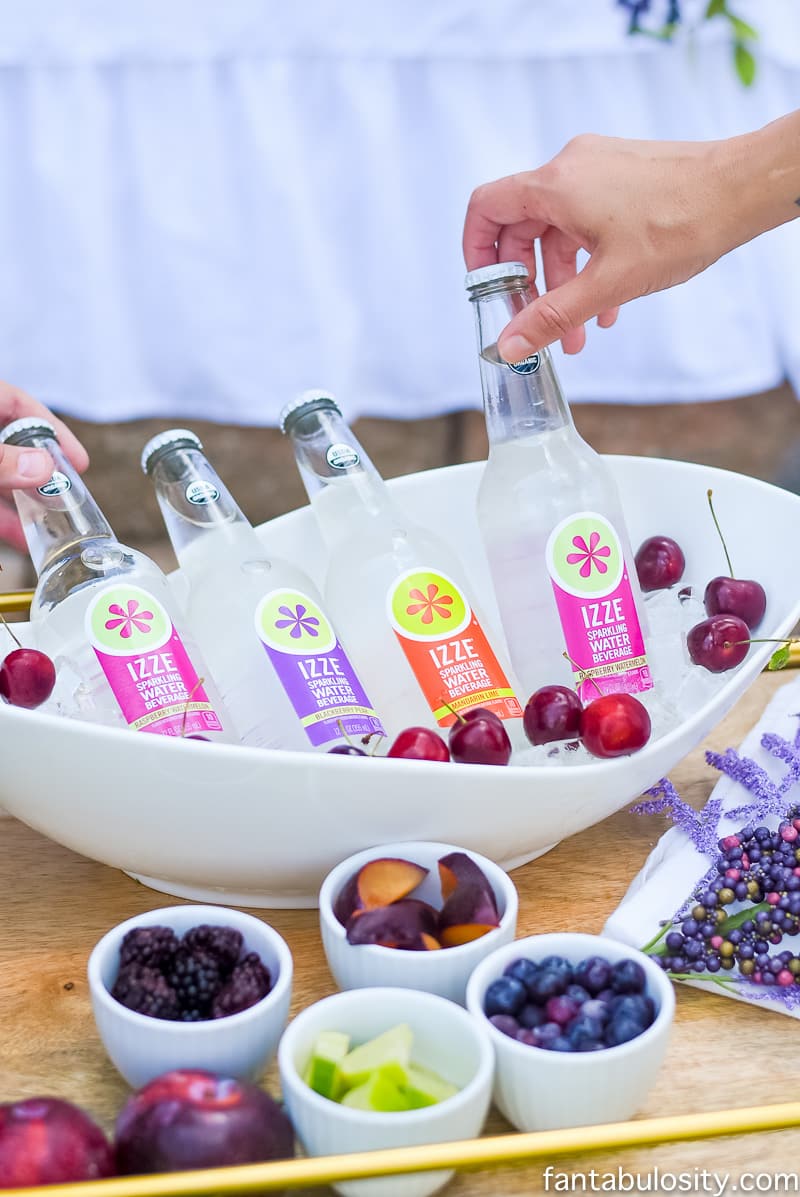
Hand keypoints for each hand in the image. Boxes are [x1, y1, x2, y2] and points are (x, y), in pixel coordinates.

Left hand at [0, 381, 88, 552]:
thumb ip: (1, 460)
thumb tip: (45, 469)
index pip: (15, 403)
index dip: (50, 427)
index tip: (78, 458)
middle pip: (12, 448)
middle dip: (40, 475)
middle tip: (68, 497)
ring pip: (0, 481)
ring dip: (23, 506)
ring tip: (51, 530)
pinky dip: (3, 519)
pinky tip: (21, 540)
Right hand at [462, 132, 739, 360]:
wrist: (743, 189)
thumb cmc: (682, 223)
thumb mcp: (608, 283)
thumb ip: (551, 316)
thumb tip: (509, 345)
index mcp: (556, 184)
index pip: (487, 208)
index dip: (476, 251)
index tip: (485, 288)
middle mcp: (571, 167)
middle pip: (522, 227)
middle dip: (527, 283)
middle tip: (535, 324)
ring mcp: (598, 169)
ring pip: (559, 230)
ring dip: (562, 282)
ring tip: (577, 330)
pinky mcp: (622, 177)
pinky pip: (586, 221)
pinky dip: (587, 262)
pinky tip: (607, 304)